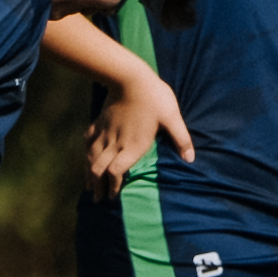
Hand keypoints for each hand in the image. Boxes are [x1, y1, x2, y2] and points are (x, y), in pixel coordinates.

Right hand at [89, 75, 192, 192]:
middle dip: (97, 186)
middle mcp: (115, 142)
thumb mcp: (172, 117)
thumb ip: (181, 139)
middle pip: (98, 169)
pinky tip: (87, 157)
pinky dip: (86, 153)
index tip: (114, 195)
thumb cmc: (154, 97)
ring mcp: (105, 132)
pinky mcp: (99, 122)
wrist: (129, 77)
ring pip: (91, 158)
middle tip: (98, 199)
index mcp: (133, 145)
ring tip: (90, 186)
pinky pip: (88, 141)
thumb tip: (191, 159)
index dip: (112, 185)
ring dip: (89, 174)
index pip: (115, 172)